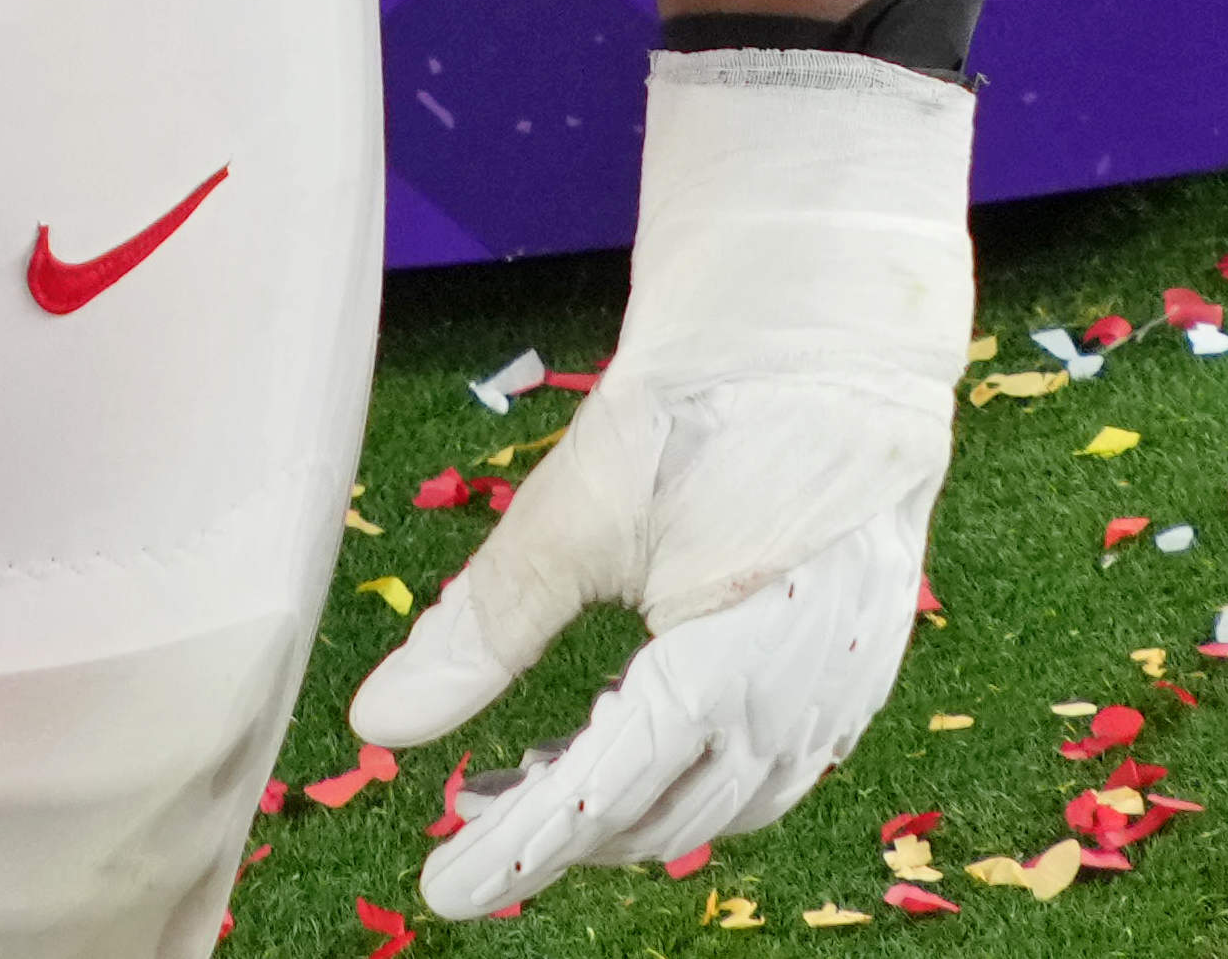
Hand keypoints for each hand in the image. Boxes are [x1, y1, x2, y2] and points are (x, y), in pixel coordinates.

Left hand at [356, 53, 974, 919]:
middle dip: (561, 830)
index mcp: (726, 674)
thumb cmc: (698, 413)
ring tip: (531, 780)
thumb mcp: (573, 515)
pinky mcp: (851, 672)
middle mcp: (795, 708)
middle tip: (470, 819)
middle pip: (659, 816)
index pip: (601, 796)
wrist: (825, 337)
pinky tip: (627, 739)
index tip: (447, 891)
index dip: (519, 848)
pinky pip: (765, 768)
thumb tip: (376, 725)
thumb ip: (482, 631)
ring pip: (717, 804)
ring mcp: (836, 697)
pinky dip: (687, 775)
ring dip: (623, 809)